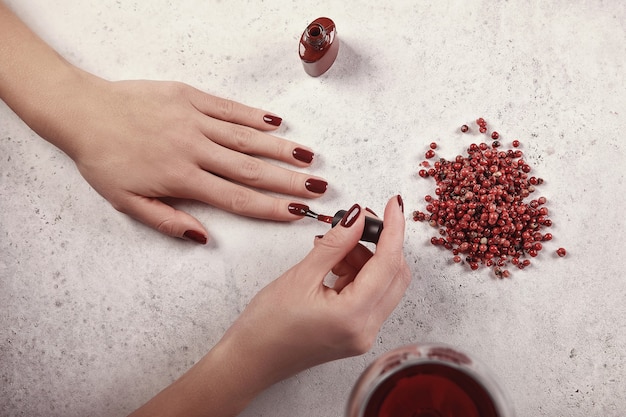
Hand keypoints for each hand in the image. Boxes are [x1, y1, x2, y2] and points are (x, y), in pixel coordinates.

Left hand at [66, 77, 327, 242]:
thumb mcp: (127, 202)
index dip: (271, 208)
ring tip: (309, 158)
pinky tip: (277, 123)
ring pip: (246, 138)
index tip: (298, 214)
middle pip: (251, 170)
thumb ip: (168, 221)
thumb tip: (203, 238)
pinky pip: (228, 108)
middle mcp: (194, 149)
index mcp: (181, 179)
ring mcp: (194, 120)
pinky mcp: (190, 97)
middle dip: (288, 181)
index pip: (237, 199)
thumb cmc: (104, 160)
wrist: (83, 112)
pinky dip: (254, 116)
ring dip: (280, 149)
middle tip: (319, 188)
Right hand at [128, 196, 411, 416]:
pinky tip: (333, 261)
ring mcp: (363, 334)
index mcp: (355, 316)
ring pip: (383, 284)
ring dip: (366, 258)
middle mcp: (366, 329)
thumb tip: (358, 218)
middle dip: (383, 243)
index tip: (392, 204)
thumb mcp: (300, 276)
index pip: (389, 264)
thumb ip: (335, 244)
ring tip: (332, 245)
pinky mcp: (354, 332)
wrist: (249, 361)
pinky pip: (368, 295)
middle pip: (395, 275)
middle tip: (360, 220)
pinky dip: (357, 273)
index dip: (393, 229)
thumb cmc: (266, 326)